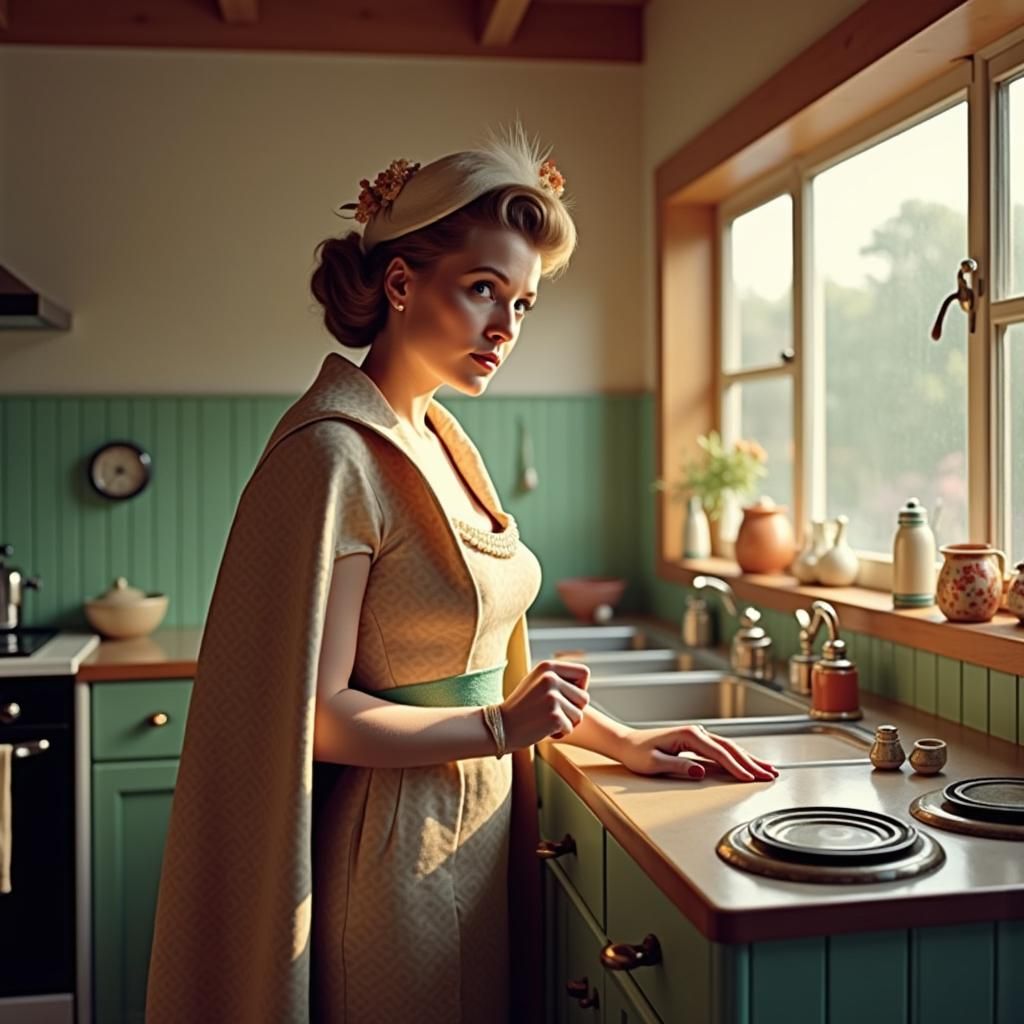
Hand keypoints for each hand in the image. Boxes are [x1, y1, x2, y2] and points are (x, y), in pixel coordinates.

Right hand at [501, 660, 589, 748]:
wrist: (500, 727)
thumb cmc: (521, 706)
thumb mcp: (536, 681)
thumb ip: (557, 676)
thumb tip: (584, 677)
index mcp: (547, 666)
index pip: (583, 673)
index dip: (579, 688)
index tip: (565, 697)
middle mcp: (550, 678)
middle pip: (584, 697)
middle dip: (573, 709)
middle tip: (552, 713)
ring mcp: (552, 697)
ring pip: (579, 714)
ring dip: (566, 722)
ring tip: (546, 720)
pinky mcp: (554, 716)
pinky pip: (570, 728)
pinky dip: (560, 733)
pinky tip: (543, 729)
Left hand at [619, 725, 777, 782]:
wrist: (627, 743)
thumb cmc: (637, 753)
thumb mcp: (654, 763)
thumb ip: (678, 766)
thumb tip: (701, 771)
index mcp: (689, 736)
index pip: (719, 754)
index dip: (737, 767)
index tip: (751, 778)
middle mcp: (697, 732)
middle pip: (731, 748)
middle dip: (752, 763)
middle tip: (770, 775)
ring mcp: (698, 735)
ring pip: (730, 747)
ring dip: (750, 759)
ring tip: (768, 769)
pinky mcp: (698, 741)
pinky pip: (723, 749)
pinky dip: (739, 757)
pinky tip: (749, 763)